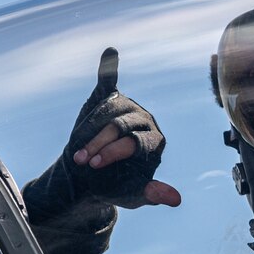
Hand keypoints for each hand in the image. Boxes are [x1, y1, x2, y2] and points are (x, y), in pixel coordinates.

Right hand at [66, 48, 179, 208]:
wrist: (90, 175)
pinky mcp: (109, 98)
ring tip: (78, 150)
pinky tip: (110, 53)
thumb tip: (175, 199)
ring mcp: (128, 108)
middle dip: (98, 145)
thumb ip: (151, 194)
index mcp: (155, 142)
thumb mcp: (132, 196)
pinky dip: (108, 68)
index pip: (135, 142)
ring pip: (108, 111)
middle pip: (120, 127)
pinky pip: (109, 82)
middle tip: (81, 160)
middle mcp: (145, 121)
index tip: (93, 164)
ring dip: (89, 130)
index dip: (112, 152)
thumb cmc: (114, 185)